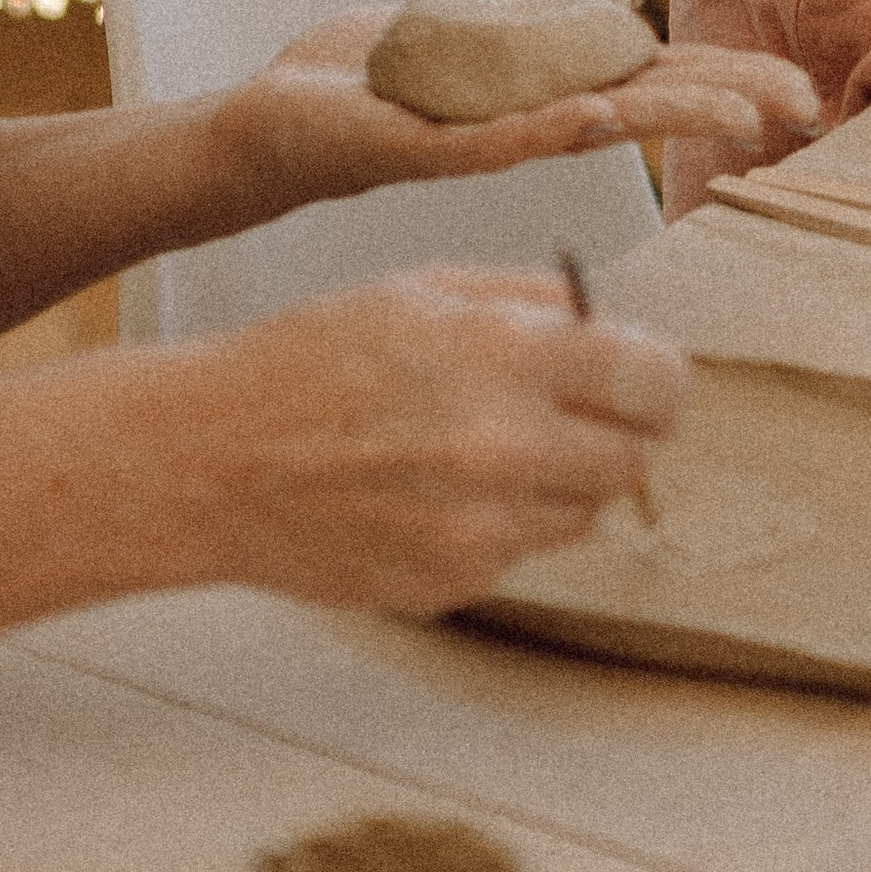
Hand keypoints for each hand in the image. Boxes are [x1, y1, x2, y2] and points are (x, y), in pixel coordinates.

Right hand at [182, 265, 686, 612]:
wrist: (216, 459)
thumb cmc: (313, 358)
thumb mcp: (421, 290)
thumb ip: (529, 301)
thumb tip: (607, 322)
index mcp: (503, 355)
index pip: (654, 379)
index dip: (654, 374)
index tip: (639, 374)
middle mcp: (504, 448)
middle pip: (636, 457)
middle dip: (615, 429)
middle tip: (570, 410)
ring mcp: (481, 528)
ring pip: (587, 511)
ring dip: (560, 479)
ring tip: (482, 445)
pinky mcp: (455, 581)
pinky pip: (523, 550)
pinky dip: (503, 521)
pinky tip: (436, 488)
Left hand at [207, 0, 818, 224]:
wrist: (272, 121)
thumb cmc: (366, 79)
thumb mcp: (466, 25)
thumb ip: (541, 14)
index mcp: (541, 86)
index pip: (650, 75)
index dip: (721, 75)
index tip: (794, 87)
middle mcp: (527, 118)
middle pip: (645, 102)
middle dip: (725, 99)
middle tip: (805, 107)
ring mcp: (485, 137)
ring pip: (596, 122)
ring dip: (669, 111)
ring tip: (743, 112)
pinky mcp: (430, 149)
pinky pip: (506, 136)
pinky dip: (559, 123)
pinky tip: (608, 114)